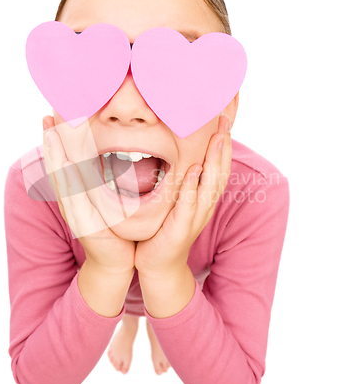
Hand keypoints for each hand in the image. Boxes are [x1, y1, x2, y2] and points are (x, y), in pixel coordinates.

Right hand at [42, 115, 135, 275]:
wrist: (118, 261)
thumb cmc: (116, 229)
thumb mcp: (109, 200)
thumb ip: (105, 181)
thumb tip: (111, 158)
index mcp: (78, 193)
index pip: (64, 161)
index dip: (58, 140)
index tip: (55, 116)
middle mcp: (71, 200)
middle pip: (57, 166)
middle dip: (51, 142)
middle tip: (47, 117)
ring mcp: (74, 211)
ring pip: (61, 178)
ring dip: (54, 156)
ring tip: (50, 133)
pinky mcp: (82, 223)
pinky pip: (73, 198)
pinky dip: (67, 180)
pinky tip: (64, 164)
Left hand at [134, 114, 231, 277]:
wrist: (158, 264)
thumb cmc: (163, 230)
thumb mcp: (174, 201)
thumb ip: (180, 181)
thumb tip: (178, 156)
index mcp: (203, 197)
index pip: (218, 166)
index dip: (223, 143)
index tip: (224, 118)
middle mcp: (204, 205)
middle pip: (220, 171)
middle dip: (223, 145)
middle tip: (226, 120)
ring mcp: (195, 217)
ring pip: (211, 185)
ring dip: (215, 161)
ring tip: (218, 138)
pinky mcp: (181, 228)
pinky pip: (189, 205)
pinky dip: (193, 187)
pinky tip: (194, 171)